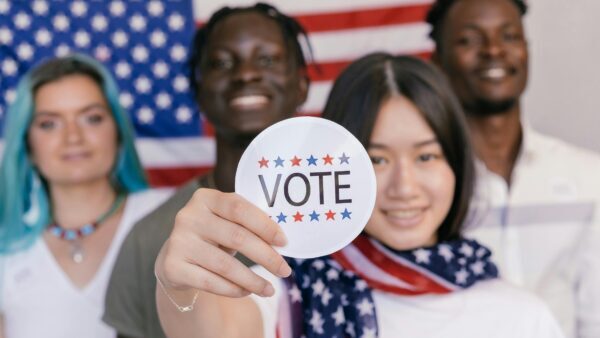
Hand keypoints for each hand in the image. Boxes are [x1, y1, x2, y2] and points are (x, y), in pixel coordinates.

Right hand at [155, 188, 291, 298]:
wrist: (177, 257)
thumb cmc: (213, 235)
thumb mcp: (226, 221)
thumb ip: (248, 223)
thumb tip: (282, 241)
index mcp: (205, 198)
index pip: (240, 208)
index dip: (265, 226)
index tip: (284, 243)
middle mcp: (188, 216)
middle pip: (237, 237)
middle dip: (266, 256)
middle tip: (285, 271)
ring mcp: (178, 241)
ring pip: (225, 265)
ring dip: (252, 280)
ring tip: (270, 289)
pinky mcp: (172, 266)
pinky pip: (210, 282)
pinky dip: (233, 289)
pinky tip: (247, 292)